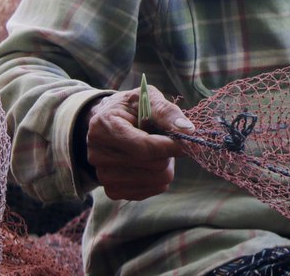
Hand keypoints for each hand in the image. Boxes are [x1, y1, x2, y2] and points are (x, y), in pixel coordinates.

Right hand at [84, 84, 194, 200]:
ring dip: (165, 164)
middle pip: (153, 165)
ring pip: (156, 180)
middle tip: (164, 139)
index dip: (171, 146)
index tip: (191, 142)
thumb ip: (167, 112)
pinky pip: (152, 190)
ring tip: (154, 149)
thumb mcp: (147, 98)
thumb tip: (188, 131)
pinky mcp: (113, 191)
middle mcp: (98, 155)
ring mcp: (104, 176)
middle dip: (168, 152)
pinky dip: (158, 177)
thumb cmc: (131, 108)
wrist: (110, 123)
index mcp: (104, 127)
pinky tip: (148, 163)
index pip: (143, 147)